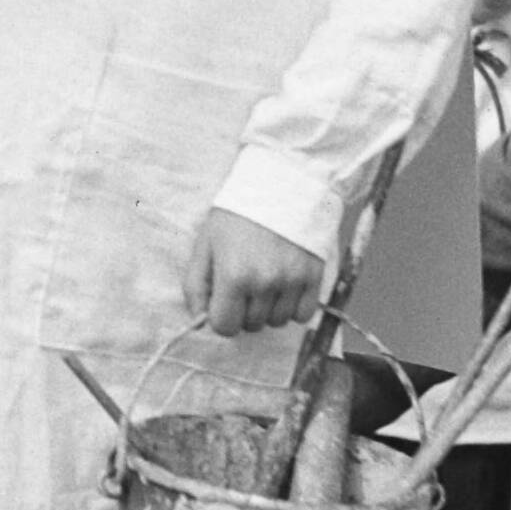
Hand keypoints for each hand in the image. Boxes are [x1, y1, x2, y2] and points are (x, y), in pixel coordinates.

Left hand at [183, 209, 326, 336]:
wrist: (282, 182)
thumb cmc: (238, 212)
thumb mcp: (206, 242)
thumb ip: (195, 284)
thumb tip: (199, 319)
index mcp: (234, 275)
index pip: (224, 327)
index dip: (221, 316)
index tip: (223, 300)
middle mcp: (265, 282)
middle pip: (252, 325)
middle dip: (244, 310)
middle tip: (245, 282)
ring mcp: (292, 281)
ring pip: (278, 321)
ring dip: (269, 309)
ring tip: (266, 279)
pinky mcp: (314, 276)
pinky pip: (304, 314)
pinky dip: (294, 306)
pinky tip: (286, 285)